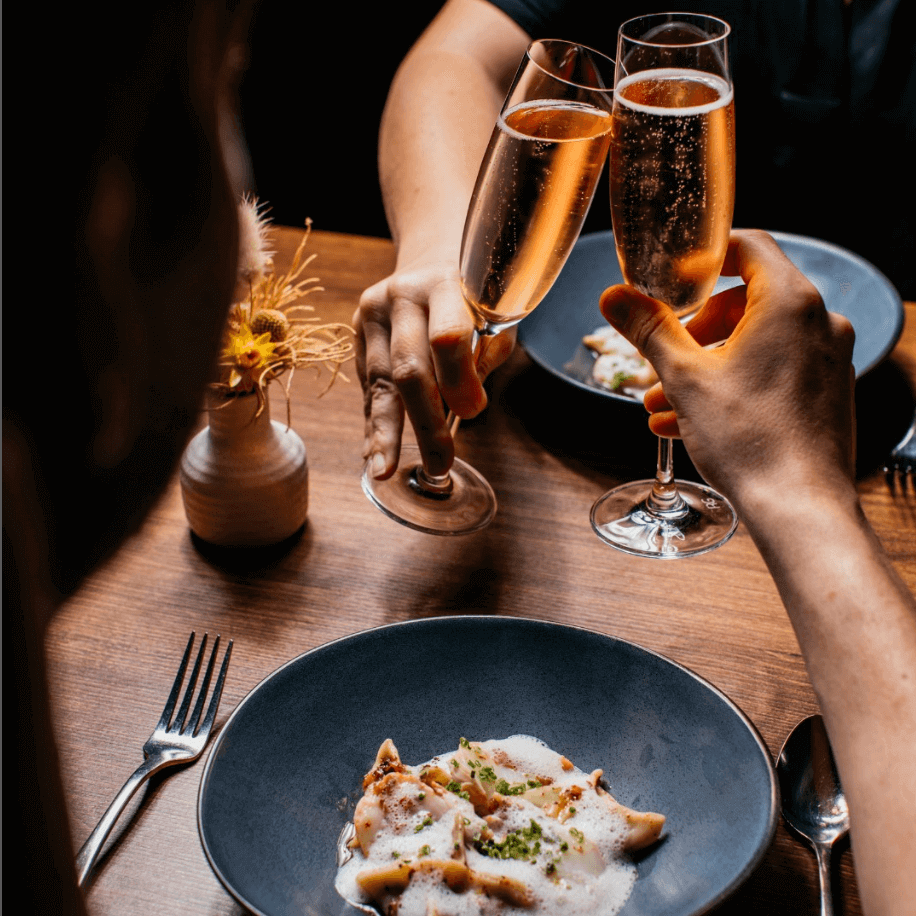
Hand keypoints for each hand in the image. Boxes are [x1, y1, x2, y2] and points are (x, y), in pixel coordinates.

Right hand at [354, 257, 514, 478]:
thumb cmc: (474, 294)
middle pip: (409, 369)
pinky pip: (368, 386)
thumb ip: (483, 355)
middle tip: (441, 462)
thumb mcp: (494, 314)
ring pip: (381, 383)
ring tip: (386, 470)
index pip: (447, 337)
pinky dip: (374, 423)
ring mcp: (373, 313)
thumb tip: (462, 408)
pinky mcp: (357, 332)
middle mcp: (402, 296)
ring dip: (387, 433)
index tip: (474, 412)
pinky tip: (374, 454)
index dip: (460, 381)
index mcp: (446, 284)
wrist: (432, 255)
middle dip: (425, 421)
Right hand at [599, 229, 855, 507]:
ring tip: (662, 402)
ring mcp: (828, 359)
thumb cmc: (748, 438)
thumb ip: (649, 329)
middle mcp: (819, 322)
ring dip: (704, 366)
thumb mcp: (684, 377)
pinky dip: (731, 386)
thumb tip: (615, 297)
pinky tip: (687, 422)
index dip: (705, 257)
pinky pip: (772, 373)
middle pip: (746, 301)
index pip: (749, 246)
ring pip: (755, 344)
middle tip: (661, 356)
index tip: (674, 279)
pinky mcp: (826, 393)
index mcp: (789, 302)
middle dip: (693, 330)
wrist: (798, 505)